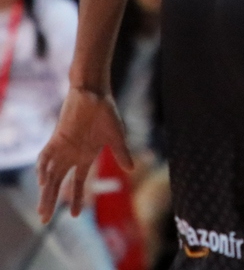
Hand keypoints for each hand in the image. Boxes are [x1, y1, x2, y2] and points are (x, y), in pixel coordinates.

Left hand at [35, 88, 130, 220]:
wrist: (94, 93)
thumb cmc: (107, 113)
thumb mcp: (117, 136)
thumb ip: (121, 153)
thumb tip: (131, 170)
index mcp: (86, 157)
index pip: (78, 183)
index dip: (77, 198)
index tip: (75, 215)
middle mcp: (71, 156)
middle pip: (58, 184)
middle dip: (51, 202)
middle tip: (44, 220)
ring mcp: (62, 149)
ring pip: (49, 175)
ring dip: (45, 192)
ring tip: (42, 210)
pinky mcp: (56, 139)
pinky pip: (45, 157)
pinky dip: (42, 168)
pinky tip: (42, 181)